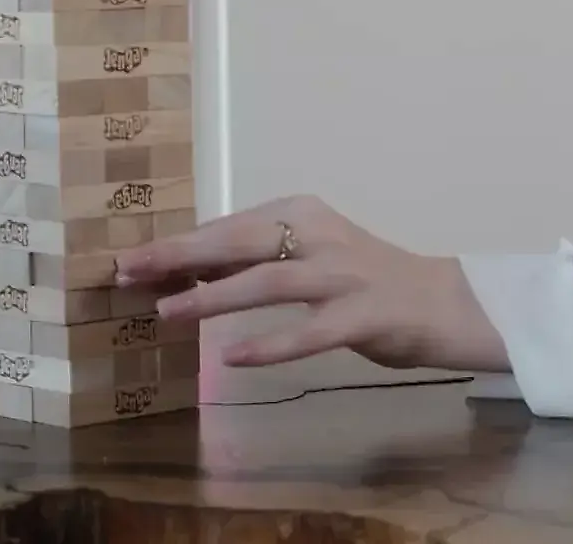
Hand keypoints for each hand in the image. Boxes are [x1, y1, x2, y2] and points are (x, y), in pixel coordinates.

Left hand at [112, 194, 510, 372]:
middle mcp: (321, 237)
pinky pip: (310, 332)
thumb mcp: (309, 256)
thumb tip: (184, 268)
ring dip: (213, 297)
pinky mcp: (364, 315)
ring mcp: (344, 276)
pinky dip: (270, 345)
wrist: (443, 303)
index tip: (132, 259)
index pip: (230, 226)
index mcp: (304, 213)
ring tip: (166, 313)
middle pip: (240, 242)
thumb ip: (256, 260)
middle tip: (129, 271)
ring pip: (268, 283)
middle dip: (180, 255)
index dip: (179, 243)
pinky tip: (232, 358)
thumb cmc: (365, 281)